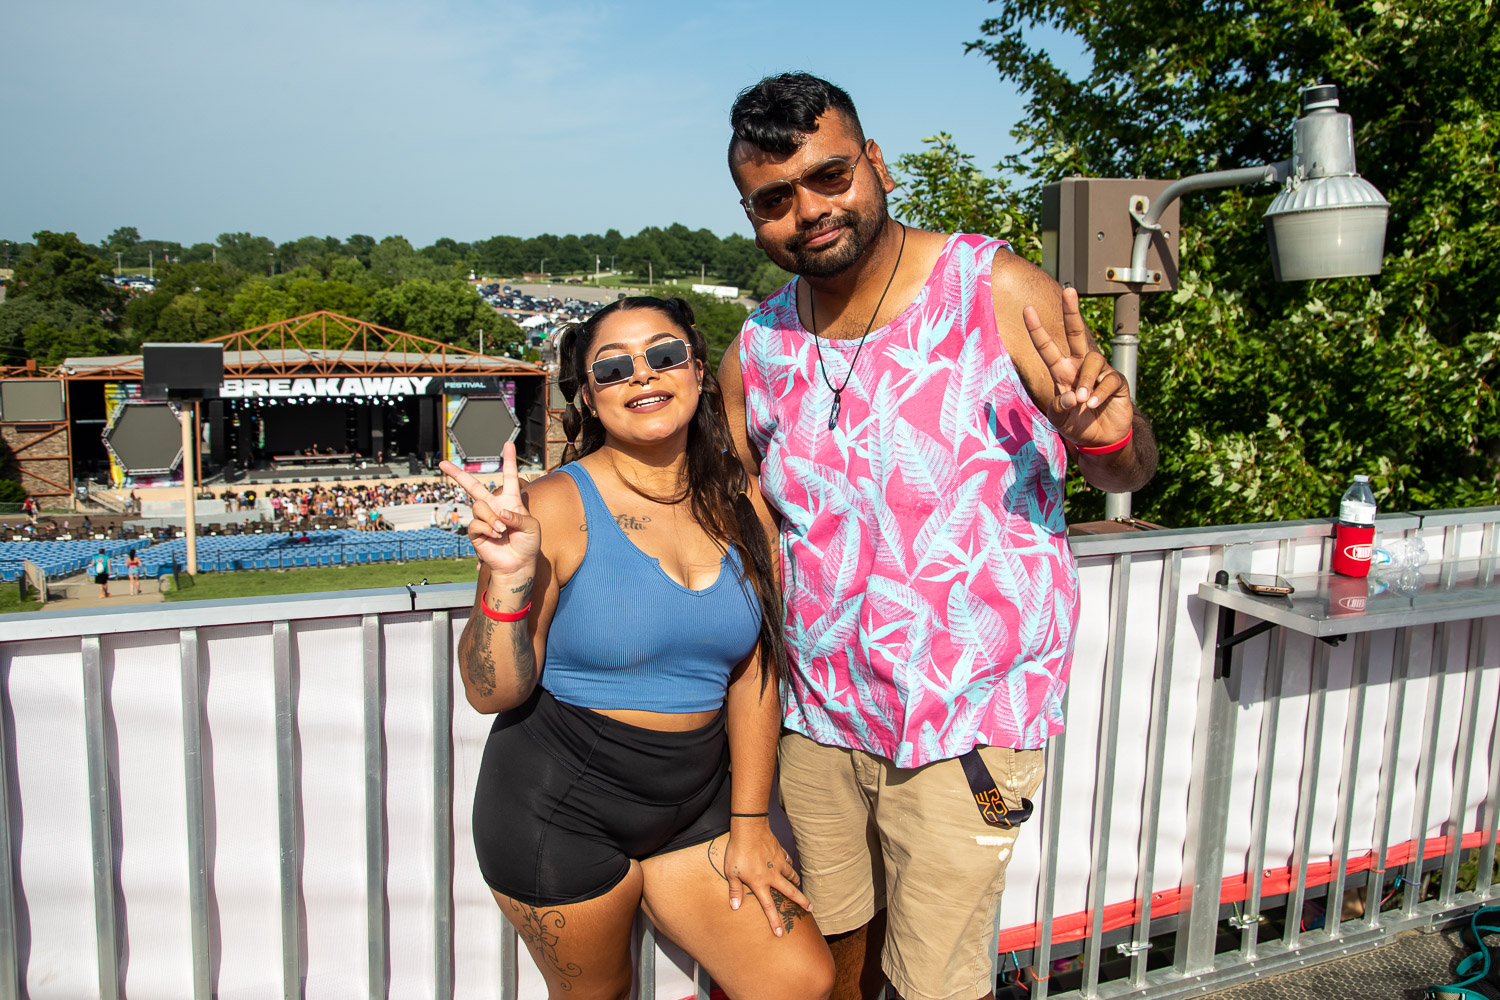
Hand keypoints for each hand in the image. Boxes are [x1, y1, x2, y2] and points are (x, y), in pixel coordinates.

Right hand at [438, 442, 540, 579]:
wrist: (518, 564)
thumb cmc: (527, 544)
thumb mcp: (531, 526)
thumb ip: (518, 516)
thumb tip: (499, 513)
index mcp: (510, 501)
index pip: (509, 476)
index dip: (509, 460)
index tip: (508, 444)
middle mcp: (494, 507)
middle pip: (473, 486)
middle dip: (457, 474)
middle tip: (443, 464)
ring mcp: (483, 519)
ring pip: (478, 506)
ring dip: (492, 518)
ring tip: (502, 531)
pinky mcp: (475, 532)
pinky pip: (475, 523)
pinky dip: (487, 528)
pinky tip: (496, 535)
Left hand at [724, 820, 811, 936]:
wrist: (749, 829)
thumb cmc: (737, 851)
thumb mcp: (731, 873)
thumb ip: (735, 890)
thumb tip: (734, 907)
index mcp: (760, 883)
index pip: (769, 907)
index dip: (774, 921)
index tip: (780, 933)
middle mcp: (772, 876)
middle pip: (790, 892)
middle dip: (802, 902)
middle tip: (811, 909)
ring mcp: (778, 863)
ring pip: (791, 875)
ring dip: (796, 882)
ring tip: (799, 887)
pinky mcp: (780, 852)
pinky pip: (787, 861)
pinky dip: (789, 865)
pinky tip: (788, 866)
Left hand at [1022, 286, 1134, 449]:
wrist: (1101, 440)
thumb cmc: (1077, 425)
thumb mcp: (1059, 420)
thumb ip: (1059, 408)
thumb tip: (1069, 395)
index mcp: (1061, 372)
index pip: (1047, 347)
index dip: (1037, 329)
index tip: (1028, 309)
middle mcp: (1079, 366)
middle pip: (1076, 333)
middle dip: (1072, 312)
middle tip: (1069, 290)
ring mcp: (1099, 372)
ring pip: (1092, 361)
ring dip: (1086, 381)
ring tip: (1083, 401)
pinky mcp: (1116, 382)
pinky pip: (1109, 380)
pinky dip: (1100, 393)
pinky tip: (1093, 404)